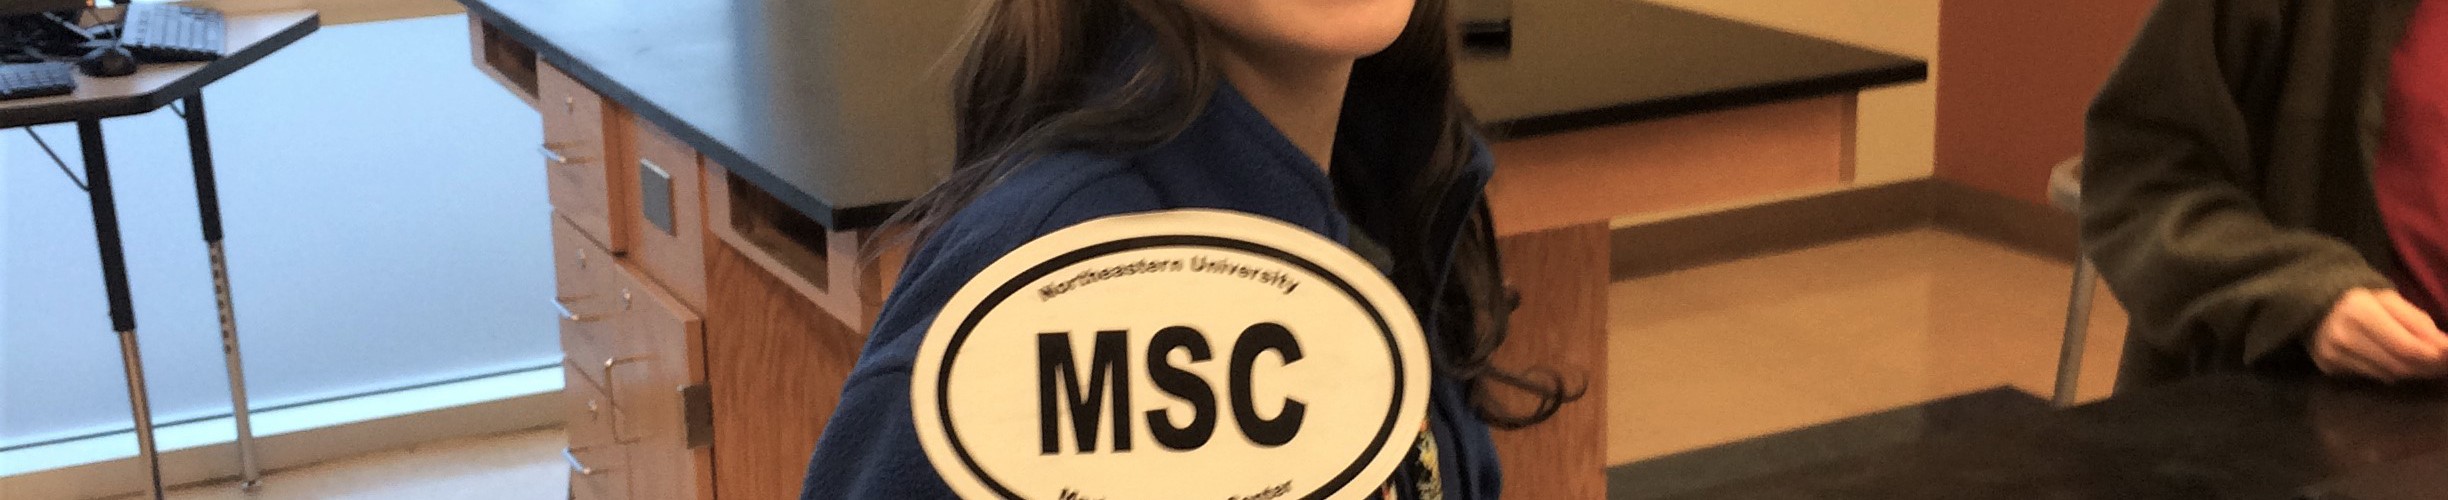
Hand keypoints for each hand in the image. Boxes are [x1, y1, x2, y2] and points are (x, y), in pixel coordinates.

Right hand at [2311, 289, 2447, 381]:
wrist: (2313, 307)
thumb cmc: (2359, 300)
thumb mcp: (2389, 300)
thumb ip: (2417, 321)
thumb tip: (2444, 346)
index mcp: (2359, 311)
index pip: (2405, 345)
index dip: (2433, 354)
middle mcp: (2343, 335)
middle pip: (2398, 363)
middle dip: (2427, 366)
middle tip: (2445, 364)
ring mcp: (2333, 354)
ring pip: (2388, 374)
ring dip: (2412, 371)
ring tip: (2427, 365)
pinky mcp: (2329, 367)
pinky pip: (2372, 376)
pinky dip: (2391, 372)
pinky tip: (2398, 364)